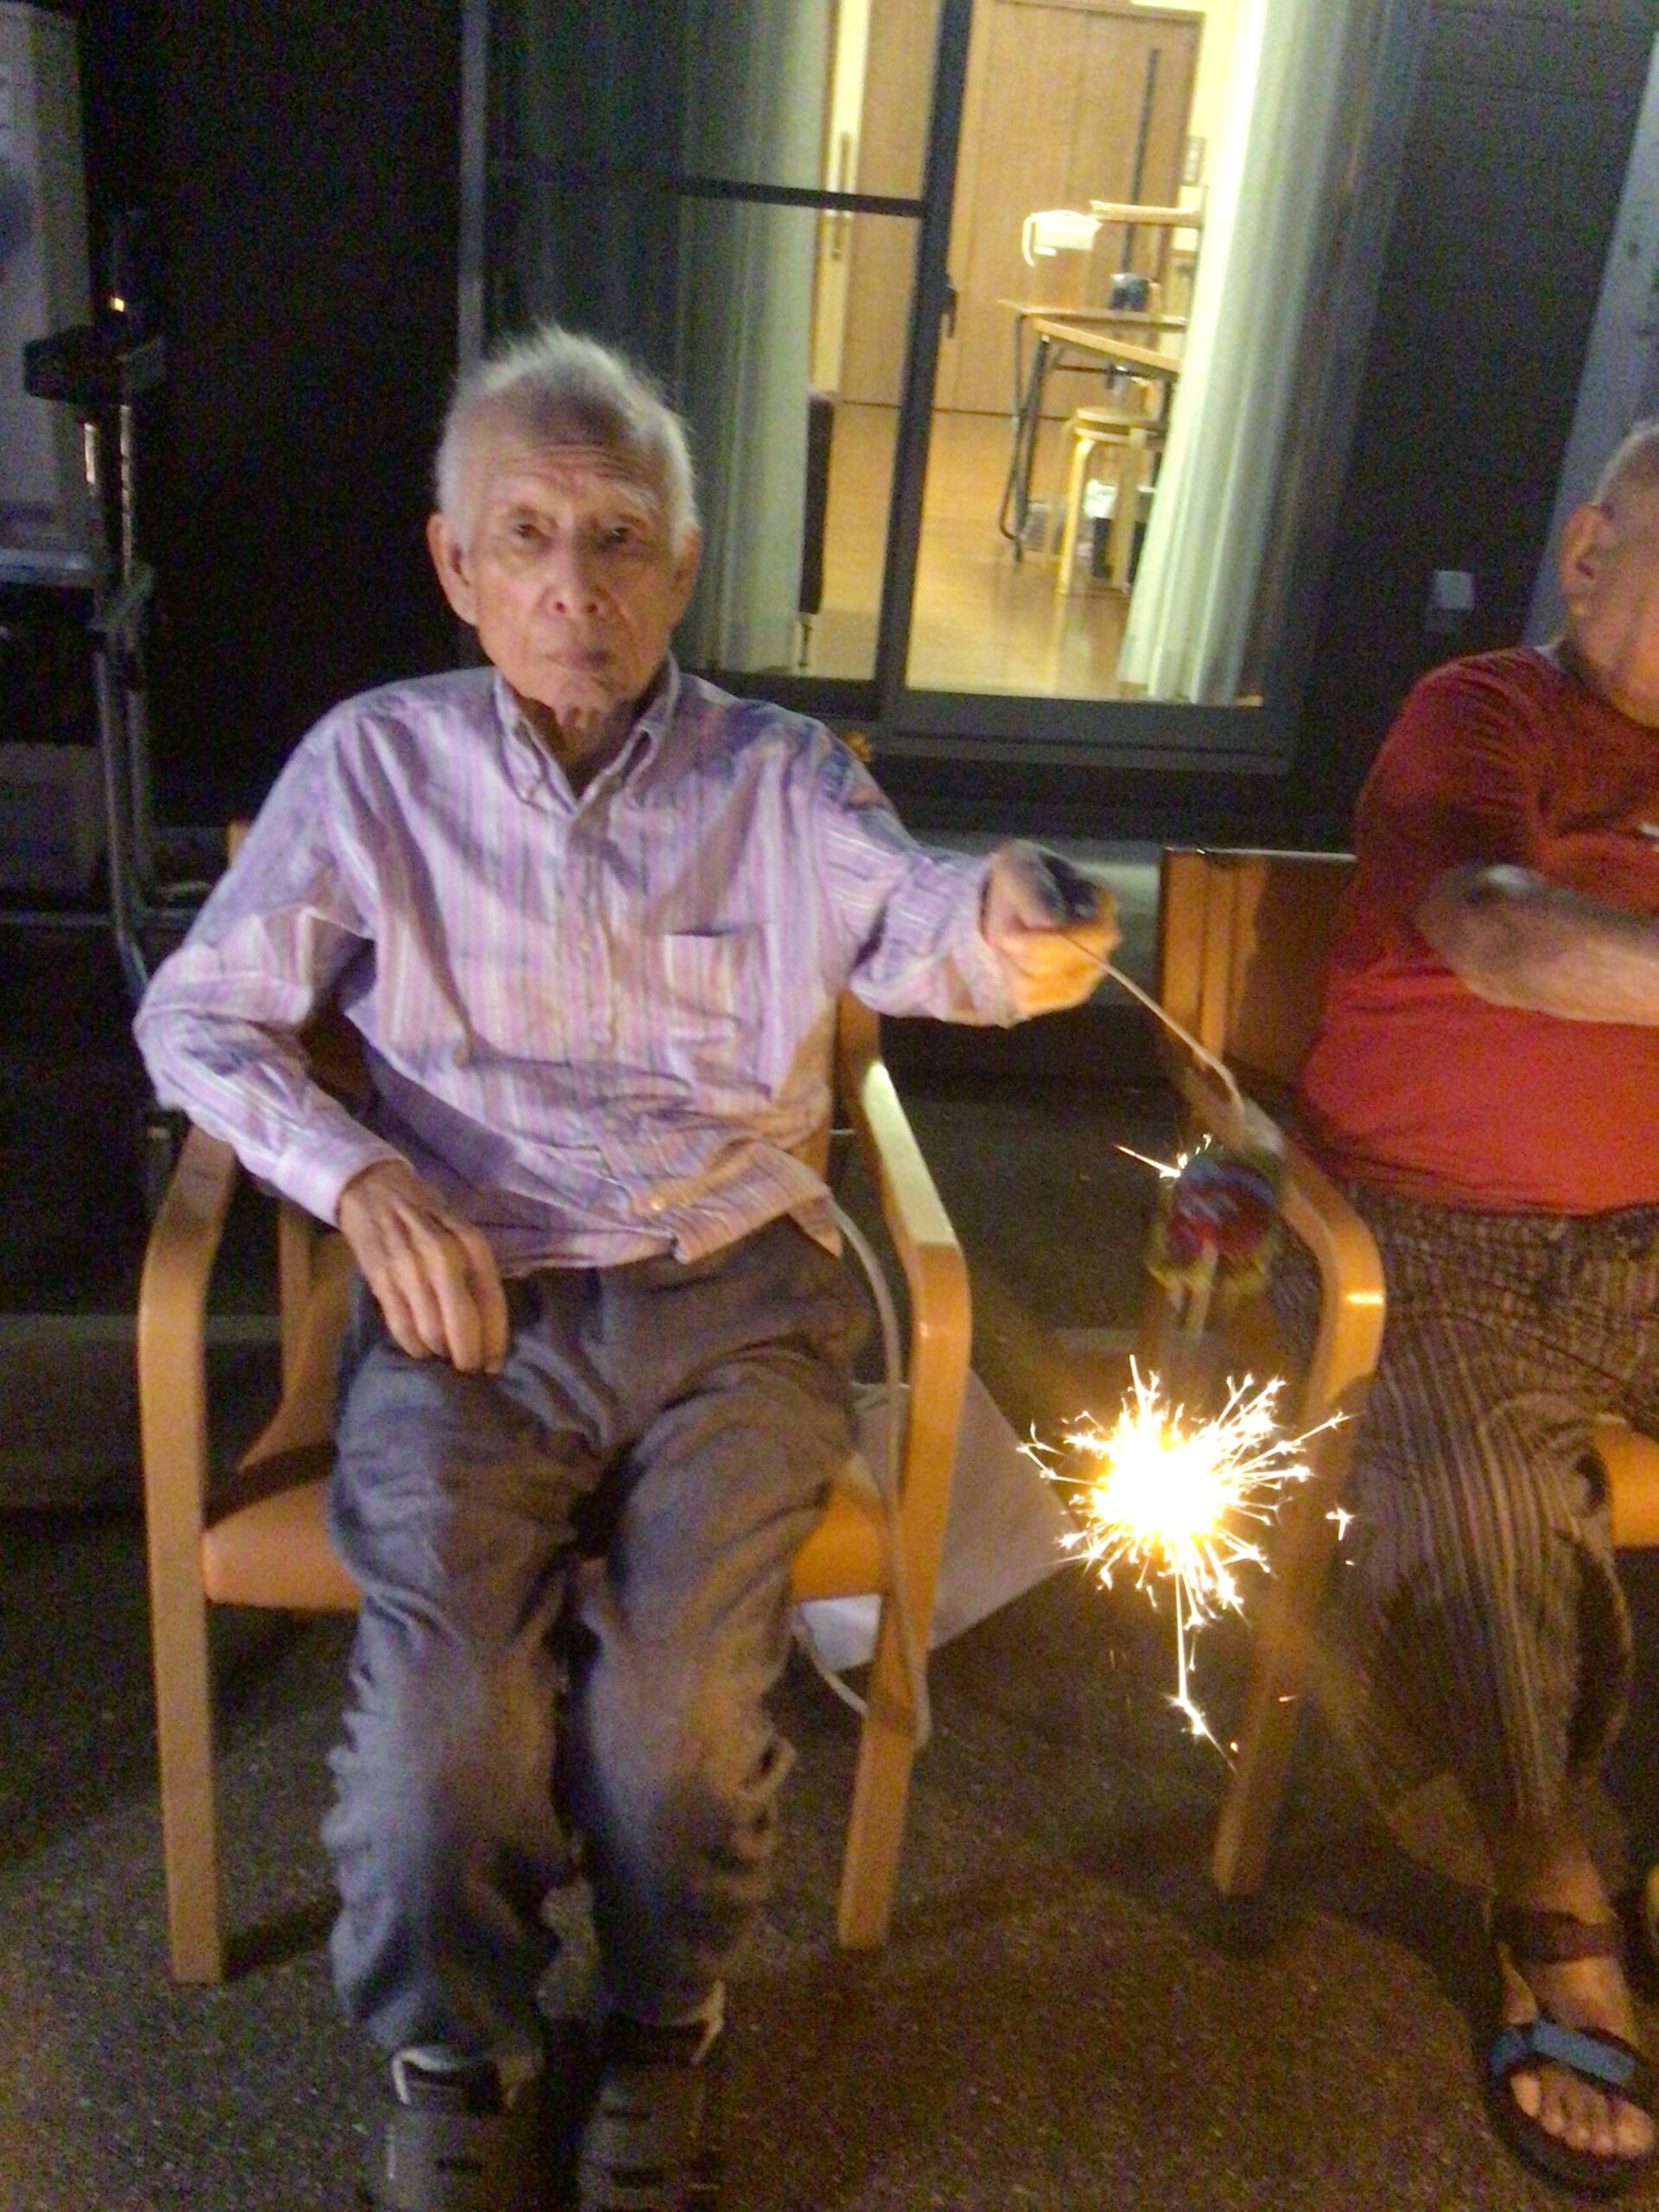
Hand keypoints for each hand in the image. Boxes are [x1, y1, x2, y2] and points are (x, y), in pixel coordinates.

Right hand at [335, 1159, 508, 1372]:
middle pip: (462, 1325)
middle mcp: (443, 1256)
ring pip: (431, 1333)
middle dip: (468, 1356)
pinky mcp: (381, 1278)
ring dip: (440, 1352)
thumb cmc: (427, 1215)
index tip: (494, 1365)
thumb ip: (476, 1274)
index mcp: (471, 1243)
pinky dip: (414, 1346)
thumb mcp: (462, 1233)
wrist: (374, 1189)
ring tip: (443, 1354)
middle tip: (468, 1368)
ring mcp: (409, 1268)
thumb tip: (488, 1331)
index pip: (492, 1304)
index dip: (495, 1341)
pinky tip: (420, 1348)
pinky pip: (401, 1328)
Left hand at [981, 843, 1120, 1015]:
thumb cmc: (1022, 880)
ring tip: (1014, 944)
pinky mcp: (1067, 995)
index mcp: (1102, 905)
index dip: (1047, 943)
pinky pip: (1031, 1002)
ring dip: (1013, 966)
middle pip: (1060, 968)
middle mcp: (1103, 945)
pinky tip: (1015, 962)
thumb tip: (1050, 926)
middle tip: (1009, 933)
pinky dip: (1011, 982)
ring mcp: (1089, 974)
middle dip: (1023, 953)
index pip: (1092, 937)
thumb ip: (1036, 897)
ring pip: (1039, 987)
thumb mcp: (1021, 870)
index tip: (1007, 936)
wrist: (1012, 901)